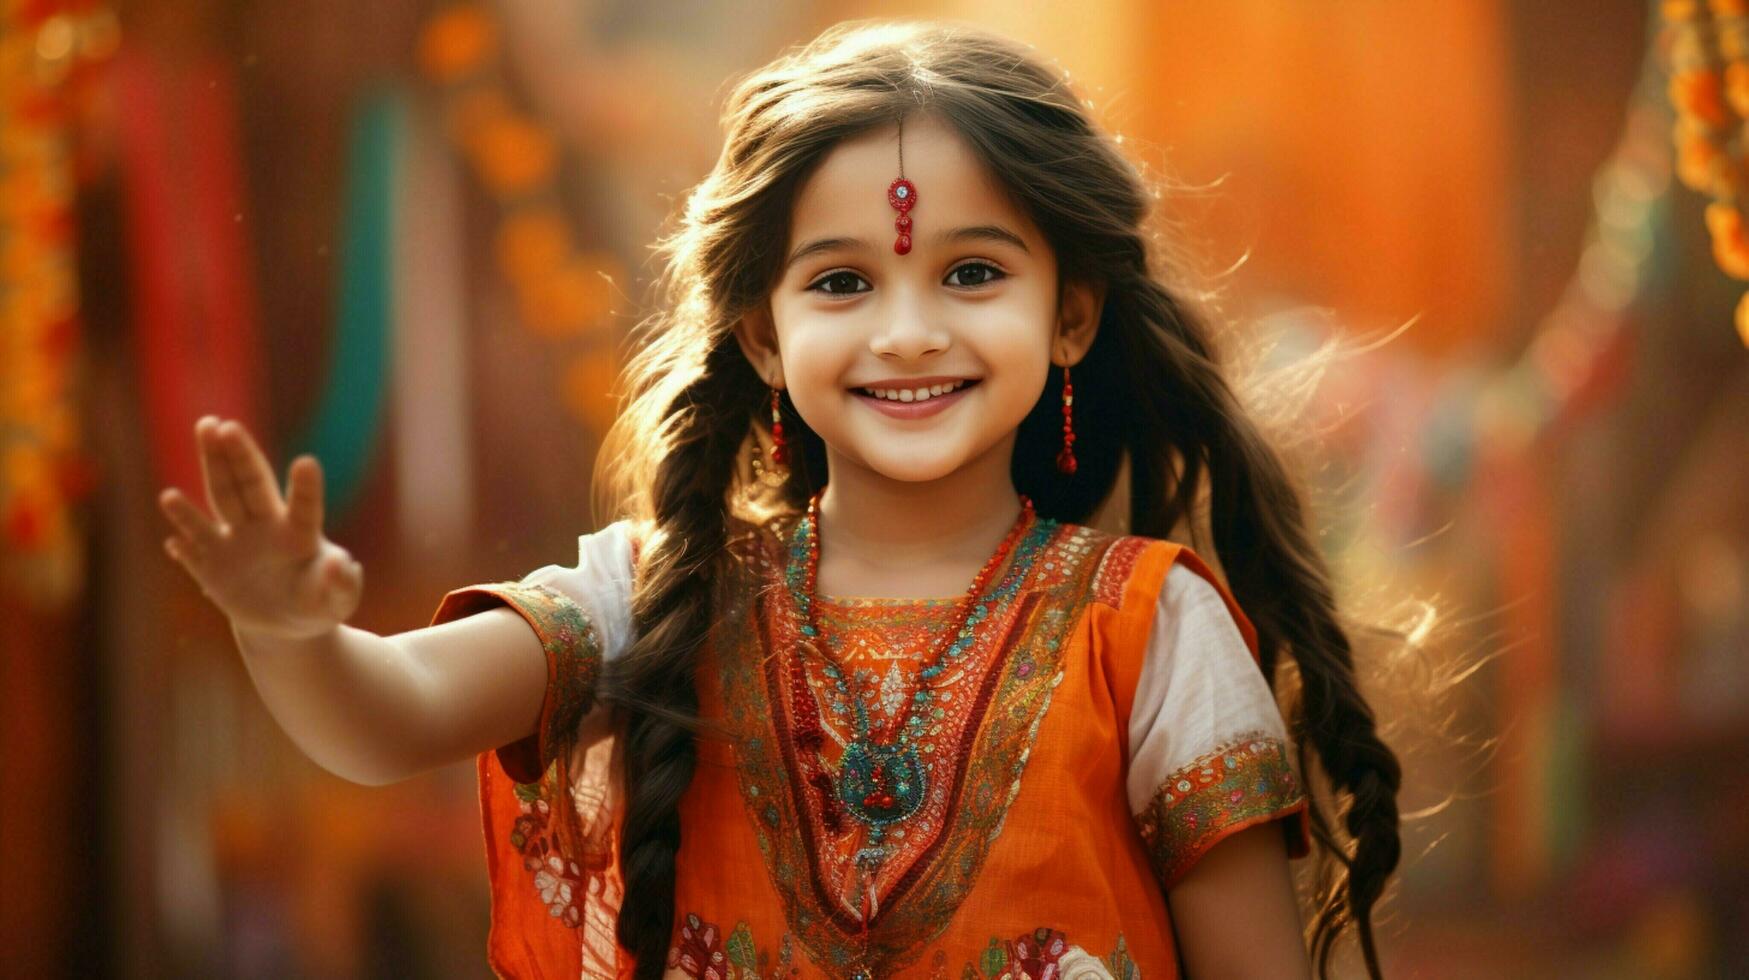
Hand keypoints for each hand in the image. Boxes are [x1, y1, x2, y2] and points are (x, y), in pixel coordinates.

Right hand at [158, 416, 363, 639]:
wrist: (286, 620)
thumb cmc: (319, 600)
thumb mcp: (338, 599)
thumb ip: (343, 583)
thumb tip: (342, 564)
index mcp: (301, 532)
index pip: (305, 506)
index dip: (306, 487)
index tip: (307, 463)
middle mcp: (265, 527)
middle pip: (248, 485)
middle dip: (234, 456)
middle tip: (221, 425)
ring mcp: (235, 544)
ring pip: (218, 504)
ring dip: (203, 484)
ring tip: (175, 487)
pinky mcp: (211, 567)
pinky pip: (195, 552)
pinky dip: (185, 544)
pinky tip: (173, 528)